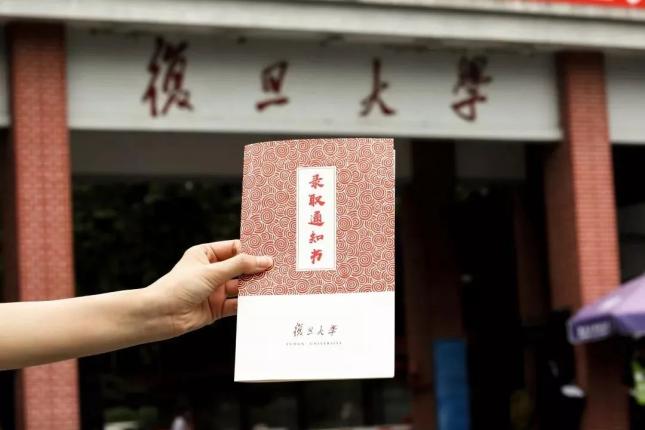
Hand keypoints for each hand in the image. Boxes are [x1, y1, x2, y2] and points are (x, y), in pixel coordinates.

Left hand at [146, 240, 272, 335]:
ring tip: (274, 285)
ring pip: (240, 287)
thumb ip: (239, 266)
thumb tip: (264, 260)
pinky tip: (261, 302)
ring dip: (254, 287)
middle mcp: (211, 271)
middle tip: (278, 269)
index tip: (271, 252)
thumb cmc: (179, 287)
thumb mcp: (211, 272)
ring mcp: (214, 290)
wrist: (159, 316)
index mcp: (206, 254)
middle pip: (240, 268)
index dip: (252, 251)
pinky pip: (236, 304)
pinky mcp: (216, 308)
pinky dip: (247, 303)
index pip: (234, 249)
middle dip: (256, 269)